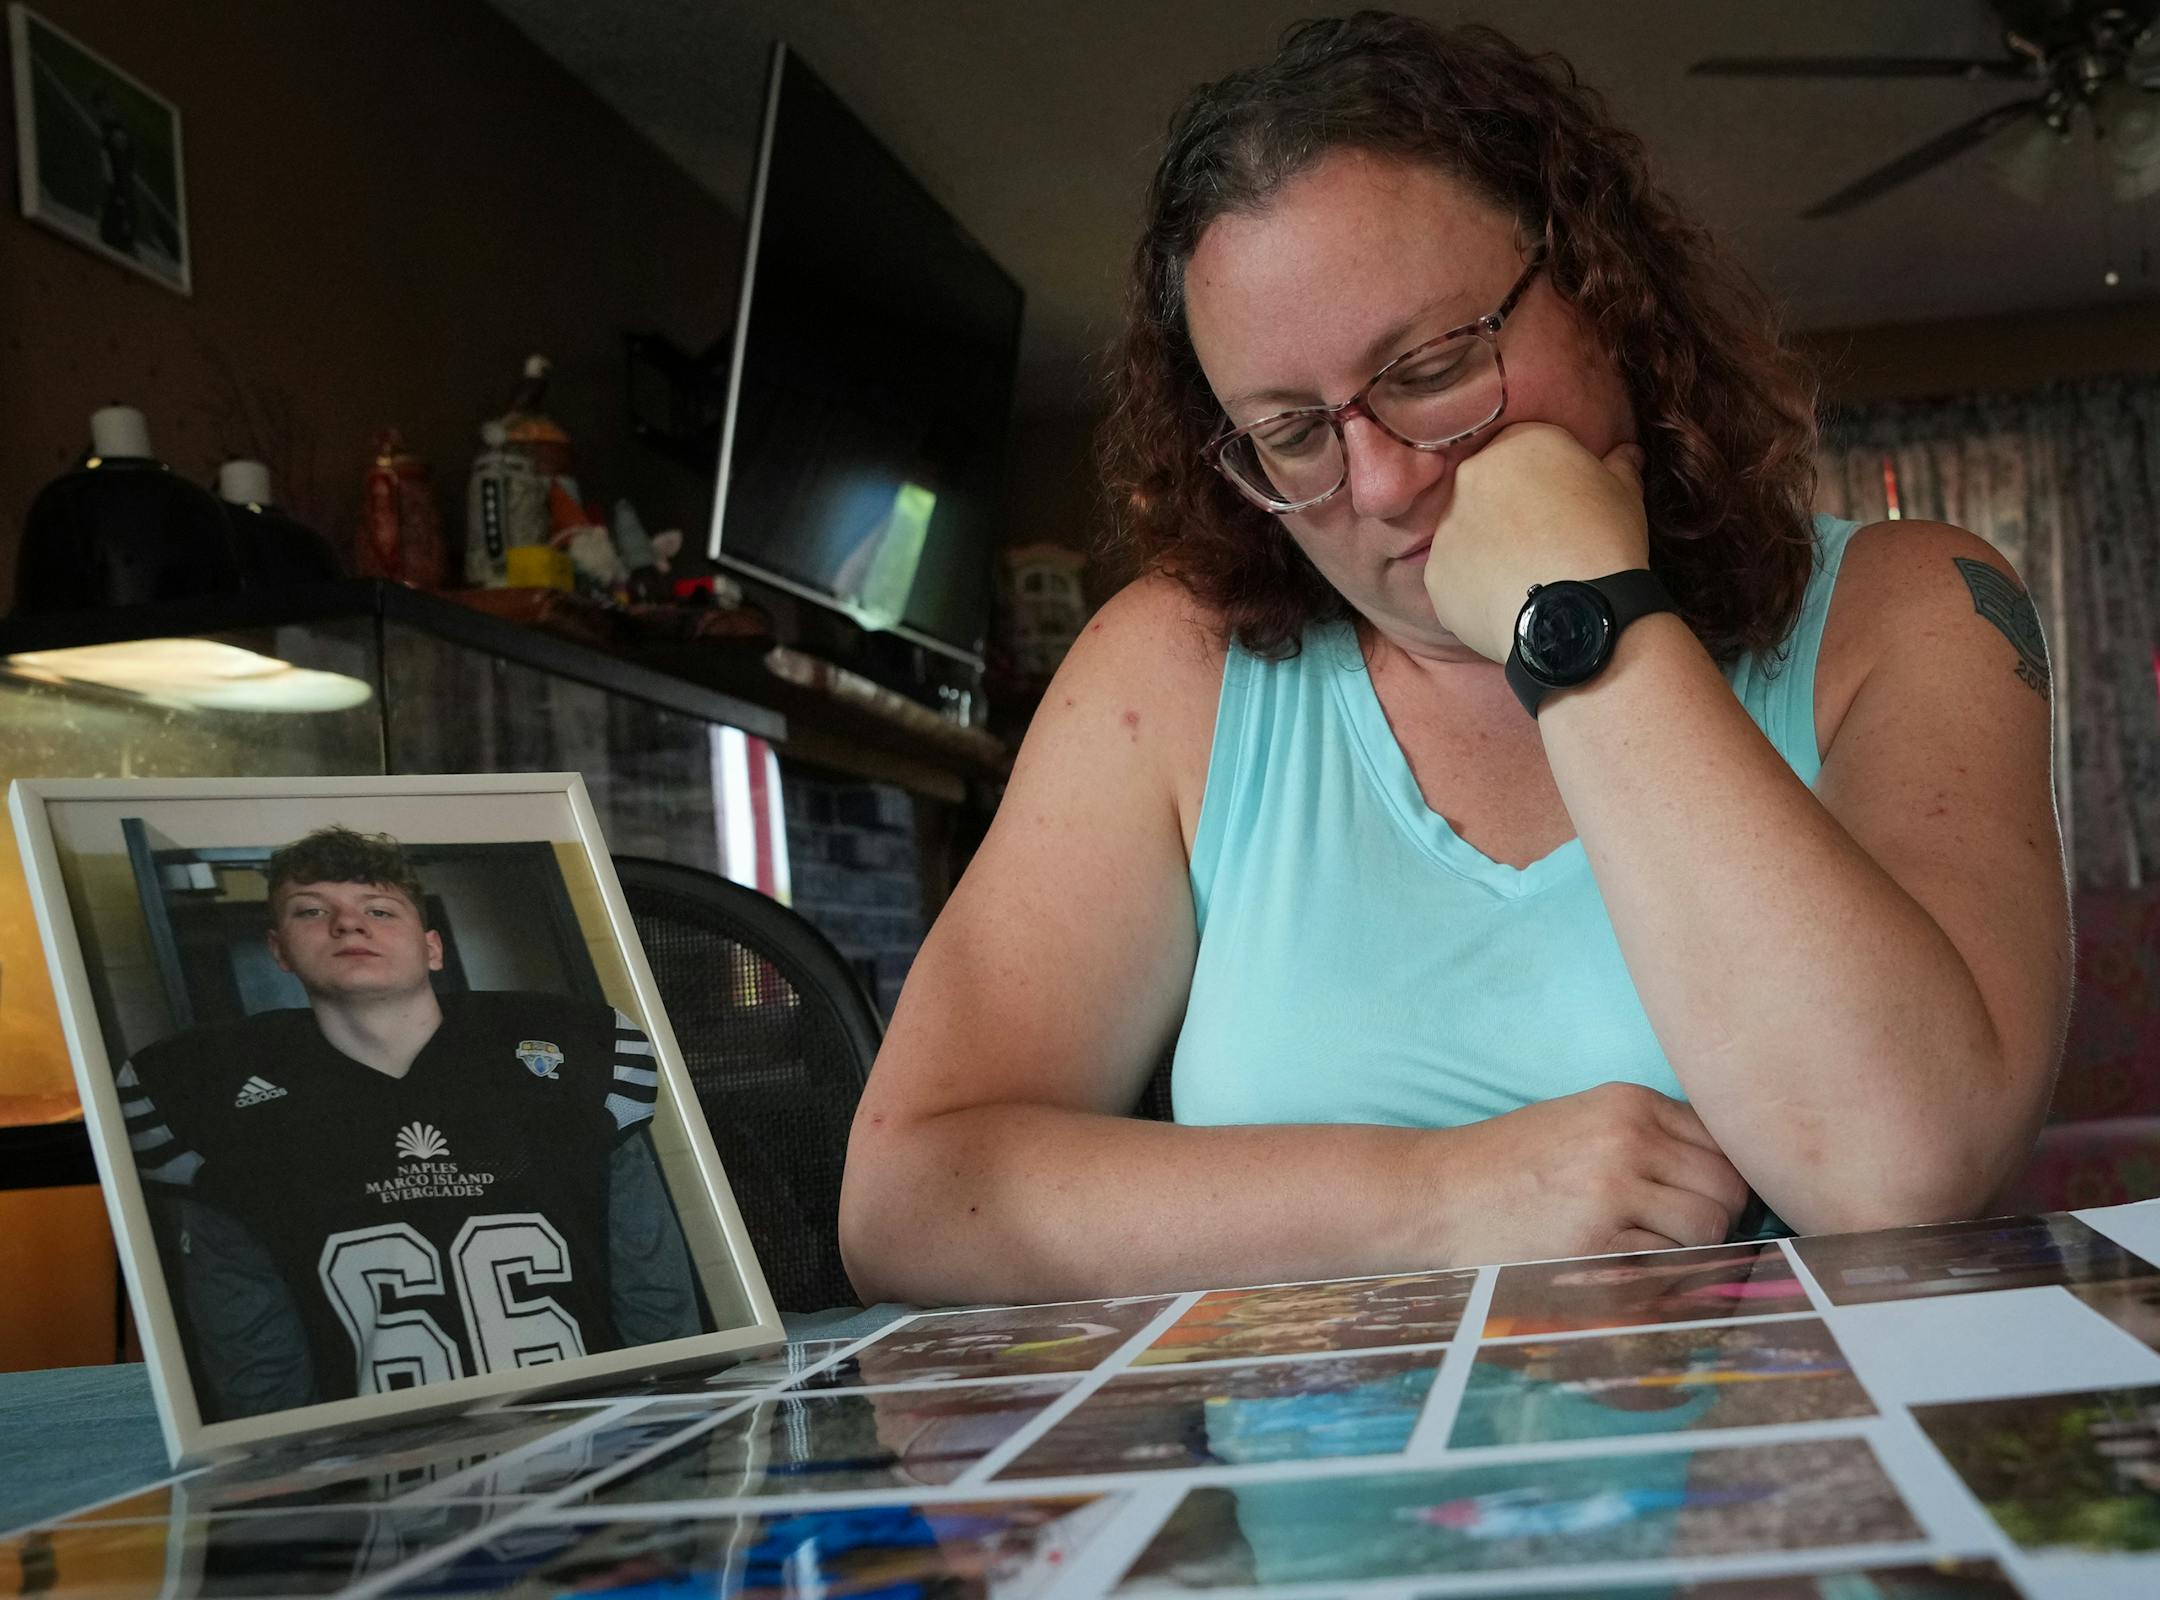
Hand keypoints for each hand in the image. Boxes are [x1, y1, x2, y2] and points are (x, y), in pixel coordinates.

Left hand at [1421, 423, 1649, 661]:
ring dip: (1487, 547)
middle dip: (1507, 508)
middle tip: (1539, 541)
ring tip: (1523, 577)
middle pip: (1486, 486)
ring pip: (1466, 532)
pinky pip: (1453, 576)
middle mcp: (1473, 476)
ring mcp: (1447, 526)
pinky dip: (1474, 587)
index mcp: (1520, 443)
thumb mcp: (1626, 495)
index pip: (1525, 448)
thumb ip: (1619, 466)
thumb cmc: (1606, 543)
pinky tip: (1504, 603)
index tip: (1560, 504)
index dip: (1544, 477)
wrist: (1575, 612)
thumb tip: (1627, 454)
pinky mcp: (1435, 573)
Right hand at [1437, 1082, 1752, 1262]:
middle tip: (1686, 1238)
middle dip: (1720, 1219)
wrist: (1436, 1194)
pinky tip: (1621, 1266)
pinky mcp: (1597, 1240)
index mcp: (1629, 1102)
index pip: (1724, 1140)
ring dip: (1692, 1250)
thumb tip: (1731, 1182)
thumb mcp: (1583, 1124)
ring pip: (1709, 1228)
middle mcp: (1628, 1137)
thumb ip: (1650, 1139)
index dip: (1727, 1180)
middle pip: (1728, 1186)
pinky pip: (1669, 1263)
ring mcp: (1613, 1189)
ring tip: (1646, 1251)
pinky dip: (1659, 1274)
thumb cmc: (1509, 1166)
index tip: (1711, 1204)